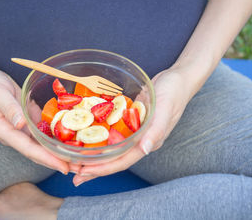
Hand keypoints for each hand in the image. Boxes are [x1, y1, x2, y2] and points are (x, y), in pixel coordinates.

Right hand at [0, 67, 69, 174]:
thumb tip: (21, 124)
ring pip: (40, 145)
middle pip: (36, 152)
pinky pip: (42, 134)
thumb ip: (9, 108)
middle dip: (56, 161)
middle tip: (78, 168)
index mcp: (3, 130)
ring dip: (58, 153)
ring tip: (78, 161)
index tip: (62, 166)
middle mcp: (12, 134)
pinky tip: (70, 143)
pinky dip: (55, 139)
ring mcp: (20, 129)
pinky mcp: (26, 122)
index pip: (27, 148)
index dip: (45, 158)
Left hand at [73, 67, 191, 185]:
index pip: (122, 161)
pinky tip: (86, 137)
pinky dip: (99, 138)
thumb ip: (156, 130)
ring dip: (95, 156)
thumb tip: (145, 150)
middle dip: (94, 167)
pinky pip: (113, 133)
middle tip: (72, 172)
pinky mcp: (130, 121)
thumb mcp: (165, 108)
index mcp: (148, 142)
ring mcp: (135, 132)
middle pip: (114, 159)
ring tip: (75, 161)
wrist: (179, 79)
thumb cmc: (174, 93)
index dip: (102, 168)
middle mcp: (140, 141)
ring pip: (112, 148)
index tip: (83, 172)